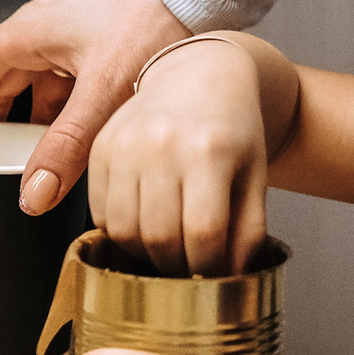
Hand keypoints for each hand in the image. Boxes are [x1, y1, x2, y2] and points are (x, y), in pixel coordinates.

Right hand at [0, 0, 189, 216]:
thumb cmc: (153, 15)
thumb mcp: (104, 89)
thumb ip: (67, 145)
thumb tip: (32, 194)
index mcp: (28, 33)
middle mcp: (44, 33)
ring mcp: (73, 40)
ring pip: (33, 88)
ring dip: (25, 124)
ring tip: (25, 165)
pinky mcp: (103, 49)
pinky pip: (66, 89)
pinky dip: (61, 118)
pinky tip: (75, 146)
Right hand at [87, 36, 269, 274]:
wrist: (201, 74)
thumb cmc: (233, 128)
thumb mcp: (254, 175)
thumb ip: (248, 230)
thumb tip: (232, 280)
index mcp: (211, 150)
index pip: (204, 233)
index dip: (208, 267)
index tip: (213, 277)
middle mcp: (164, 143)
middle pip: (160, 238)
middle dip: (176, 268)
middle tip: (188, 271)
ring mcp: (127, 143)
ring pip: (124, 232)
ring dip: (145, 255)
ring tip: (166, 251)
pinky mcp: (101, 147)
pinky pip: (100, 213)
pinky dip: (120, 233)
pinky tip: (143, 226)